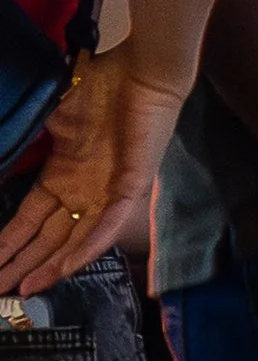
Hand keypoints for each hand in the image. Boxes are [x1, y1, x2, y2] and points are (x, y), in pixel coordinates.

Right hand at [0, 50, 185, 292]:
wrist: (141, 70)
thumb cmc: (101, 85)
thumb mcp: (53, 119)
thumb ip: (31, 140)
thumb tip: (5, 157)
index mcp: (65, 177)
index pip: (30, 219)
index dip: (10, 242)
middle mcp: (84, 192)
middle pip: (47, 238)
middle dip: (21, 265)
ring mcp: (107, 193)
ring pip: (74, 241)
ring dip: (48, 267)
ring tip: (23, 289)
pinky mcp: (130, 188)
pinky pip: (107, 226)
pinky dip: (85, 249)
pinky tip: (65, 268)